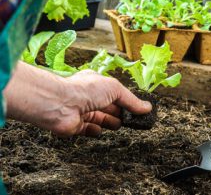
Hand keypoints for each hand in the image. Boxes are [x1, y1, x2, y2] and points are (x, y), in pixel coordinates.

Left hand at [4, 62, 151, 136]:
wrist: (60, 104)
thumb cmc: (86, 90)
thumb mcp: (115, 89)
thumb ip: (131, 100)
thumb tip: (147, 107)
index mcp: (97, 84)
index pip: (116, 93)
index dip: (127, 101)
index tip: (138, 110)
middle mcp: (89, 97)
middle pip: (110, 107)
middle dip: (120, 113)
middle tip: (132, 120)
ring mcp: (83, 111)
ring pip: (102, 119)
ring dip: (110, 122)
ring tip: (117, 124)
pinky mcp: (77, 126)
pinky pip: (90, 130)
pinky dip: (95, 131)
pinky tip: (98, 129)